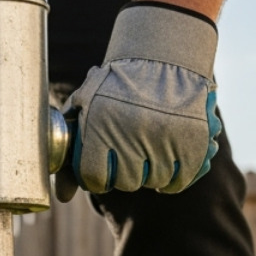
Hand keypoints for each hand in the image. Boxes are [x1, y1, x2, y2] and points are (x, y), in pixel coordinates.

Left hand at [56, 4, 222, 200]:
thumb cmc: (117, 87)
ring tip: (150, 149)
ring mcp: (164, 139)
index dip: (97, 178)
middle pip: (126, 182)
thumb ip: (69, 149)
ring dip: (151, 172)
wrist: (164, 58)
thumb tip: (62, 196)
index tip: (102, 169)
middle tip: (130, 154)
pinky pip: (179, 180)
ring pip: (154, 182)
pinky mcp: (193, 142)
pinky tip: (168, 161)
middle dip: (126, 173)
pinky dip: (174, 178)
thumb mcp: (85, 106)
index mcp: (99, 125)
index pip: (94, 178)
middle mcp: (131, 134)